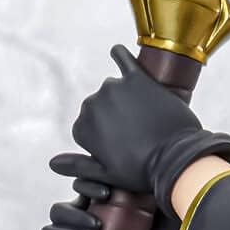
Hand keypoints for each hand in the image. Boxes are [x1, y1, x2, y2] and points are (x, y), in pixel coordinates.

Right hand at [68, 42, 229, 212]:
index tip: (118, 151)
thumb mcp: (106, 175)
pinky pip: (123, 59)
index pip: (85, 130)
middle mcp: (93, 102)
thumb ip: (77, 166)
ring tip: (142, 120)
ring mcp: (115, 87)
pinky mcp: (138, 77)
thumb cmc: (141, 172)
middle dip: (111, 121)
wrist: (176, 159)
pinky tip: (117, 53)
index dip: (102, 142)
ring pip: (112, 91)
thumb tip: (52, 163)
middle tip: (134, 138)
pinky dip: (120, 56)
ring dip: (122, 100)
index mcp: (83, 126)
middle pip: (98, 109)